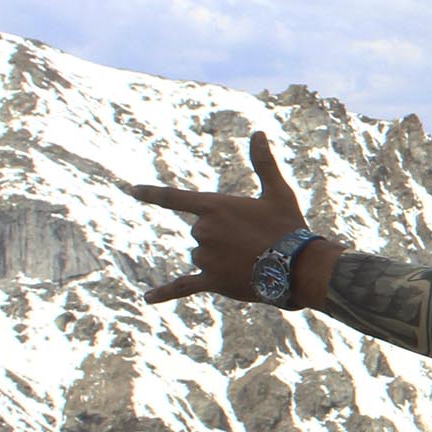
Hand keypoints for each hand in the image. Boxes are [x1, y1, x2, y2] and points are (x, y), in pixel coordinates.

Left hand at [129, 130, 315, 304]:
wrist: (299, 266)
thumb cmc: (288, 226)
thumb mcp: (277, 192)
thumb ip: (263, 163)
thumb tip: (257, 132)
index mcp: (214, 207)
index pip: (174, 198)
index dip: (151, 194)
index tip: (132, 190)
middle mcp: (203, 231)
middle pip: (201, 232)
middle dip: (224, 236)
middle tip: (254, 240)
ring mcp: (205, 257)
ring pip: (202, 255)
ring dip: (222, 257)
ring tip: (252, 259)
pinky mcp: (211, 280)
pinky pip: (183, 286)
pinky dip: (165, 292)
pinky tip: (147, 298)